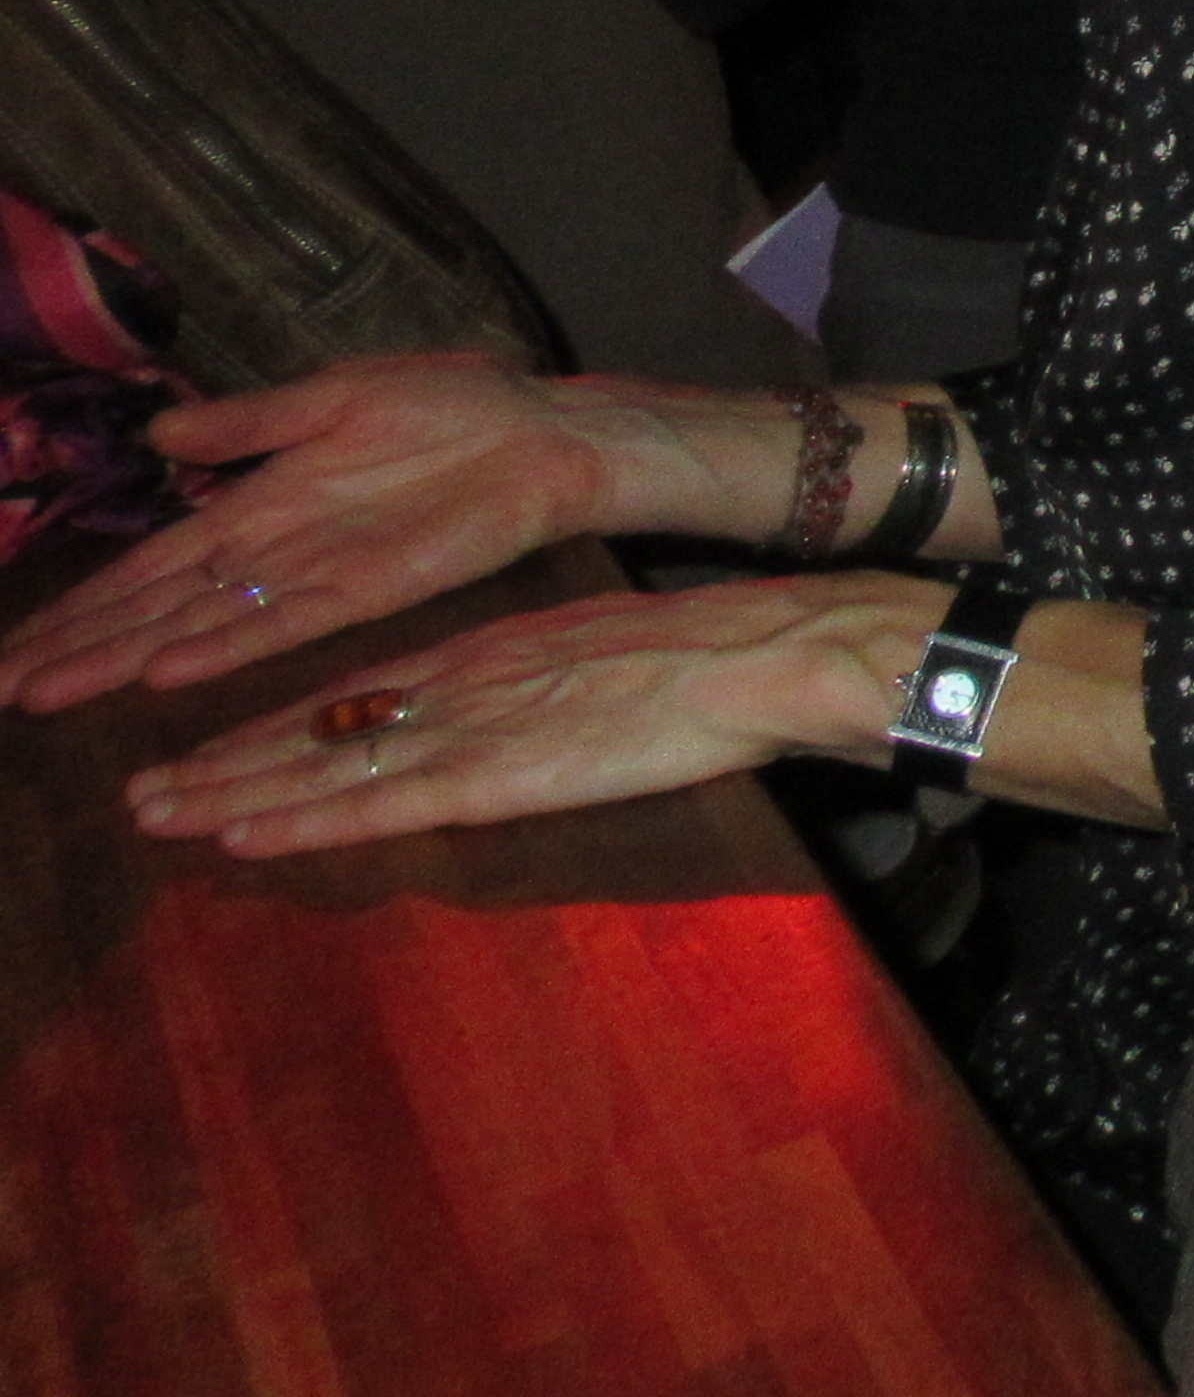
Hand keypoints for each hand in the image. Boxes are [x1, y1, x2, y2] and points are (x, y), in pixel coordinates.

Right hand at [0, 352, 669, 714]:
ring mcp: (316, 576)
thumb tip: (160, 431)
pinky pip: (284, 625)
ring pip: (200, 628)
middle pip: (157, 611)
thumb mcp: (333, 398)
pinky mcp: (370, 587)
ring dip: (125, 660)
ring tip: (50, 691)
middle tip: (2, 692)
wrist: (545, 427)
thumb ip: (249, 424)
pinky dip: (225, 647)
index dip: (84, 606)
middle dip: (80, 649)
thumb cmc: (453, 406)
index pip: (150, 568)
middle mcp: (273, 554)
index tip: (17, 648)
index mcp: (259, 506)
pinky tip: (166, 671)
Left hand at [118, 568, 934, 855]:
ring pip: (327, 768)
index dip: (277, 726)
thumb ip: (537, 688)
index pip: (357, 696)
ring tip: (154, 812)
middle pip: (321, 731)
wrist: (758, 655)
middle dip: (227, 762)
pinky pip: (378, 804)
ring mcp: (472, 730)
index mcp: (489, 655)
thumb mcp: (597, 656)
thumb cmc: (704, 658)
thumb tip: (504, 720)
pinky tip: (243, 833)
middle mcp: (459, 687)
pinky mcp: (496, 775)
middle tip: (141, 791)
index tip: (208, 748)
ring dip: (234, 793)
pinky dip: (303, 820)